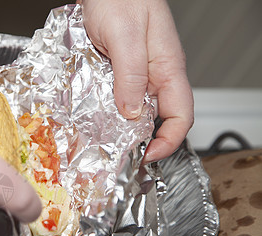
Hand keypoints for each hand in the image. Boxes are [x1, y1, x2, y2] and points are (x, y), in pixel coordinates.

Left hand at [79, 0, 193, 162]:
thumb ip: (130, 75)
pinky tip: (98, 118)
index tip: (147, 156)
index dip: (168, 141)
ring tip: (105, 141)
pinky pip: (121, 97)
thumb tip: (132, 113)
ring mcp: (138, 74)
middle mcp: (156, 75)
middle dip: (142, 140)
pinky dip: (112, 111)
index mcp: (168, 68)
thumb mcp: (125, 36)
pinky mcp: (121, 71)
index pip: (181, 116)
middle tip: (119, 154)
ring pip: (137, 110)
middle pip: (158, 118)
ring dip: (124, 128)